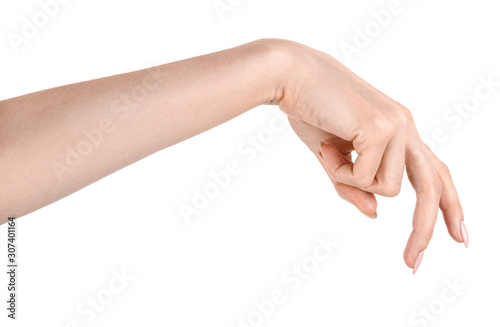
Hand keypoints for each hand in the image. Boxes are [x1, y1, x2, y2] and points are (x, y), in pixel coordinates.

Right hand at [271, 39, 466, 271]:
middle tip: (413, 264)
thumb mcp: (333, 158)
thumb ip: (354, 187)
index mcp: (399, 130)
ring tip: (329, 154)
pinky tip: (327, 147)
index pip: (435, 170)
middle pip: (432, 186)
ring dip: (353, 182)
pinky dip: (341, 172)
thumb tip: (375, 214)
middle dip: (425, 228)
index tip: (460, 237)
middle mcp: (405, 126)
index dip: (450, 204)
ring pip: (389, 188)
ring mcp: (396, 125)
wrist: (291, 76)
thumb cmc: (311, 112)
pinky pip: (366, 178)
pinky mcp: (380, 128)